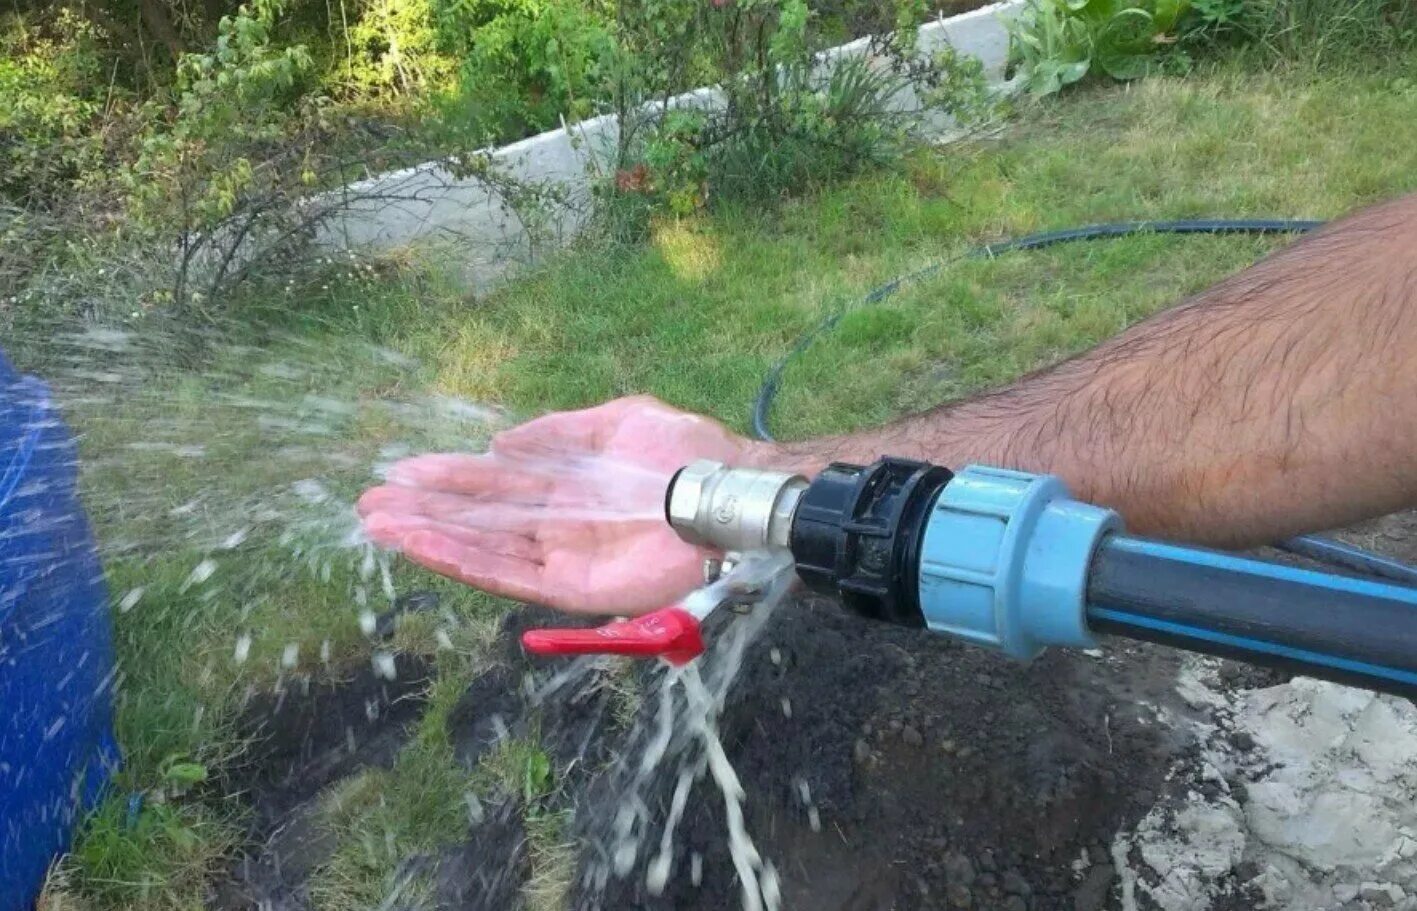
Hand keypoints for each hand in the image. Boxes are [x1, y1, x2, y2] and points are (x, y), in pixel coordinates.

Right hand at [357, 396, 758, 614]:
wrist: (729, 489)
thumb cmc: (688, 452)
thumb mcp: (619, 420)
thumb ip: (560, 431)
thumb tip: (502, 442)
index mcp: (565, 486)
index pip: (492, 487)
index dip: (445, 481)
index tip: (399, 472)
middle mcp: (556, 525)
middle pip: (477, 522)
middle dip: (423, 512)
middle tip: (367, 504)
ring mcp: (563, 558)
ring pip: (484, 551)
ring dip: (431, 539)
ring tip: (380, 527)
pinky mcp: (576, 588)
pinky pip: (513, 579)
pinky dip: (468, 564)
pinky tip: (429, 549)